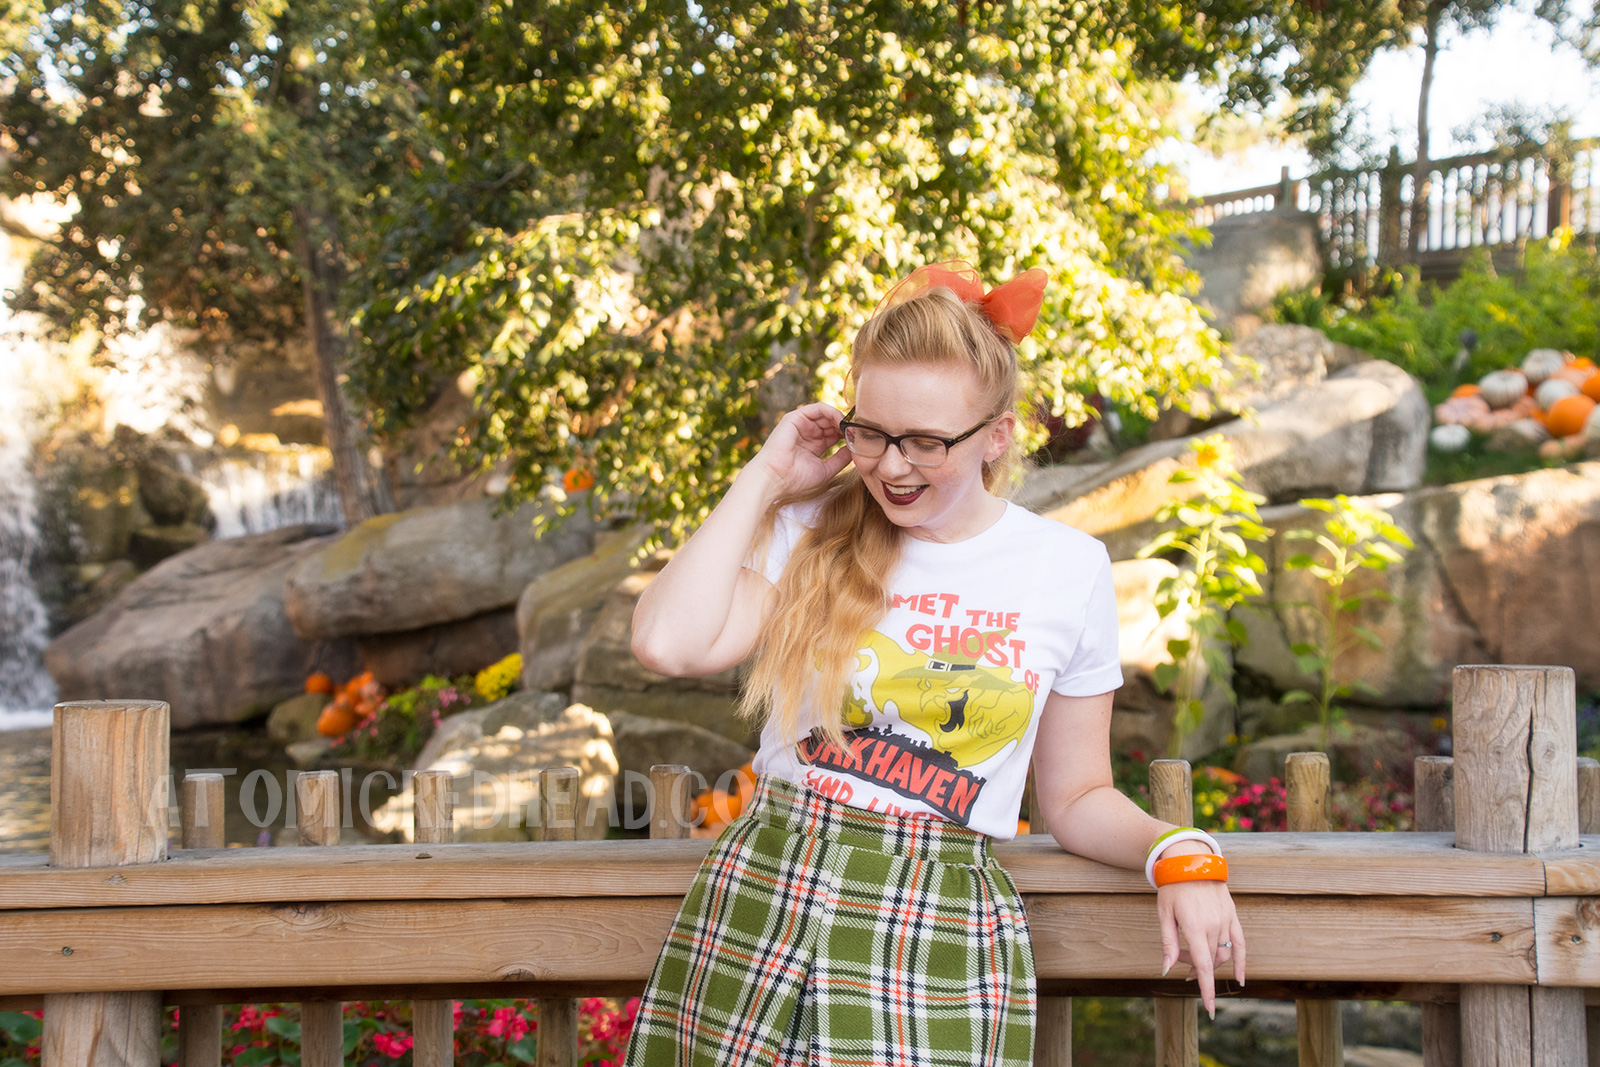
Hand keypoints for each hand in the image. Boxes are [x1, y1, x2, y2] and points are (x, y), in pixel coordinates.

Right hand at [746, 403, 853, 496]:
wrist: (774, 479)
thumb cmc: (796, 480)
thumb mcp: (825, 470)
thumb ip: (840, 460)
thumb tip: (855, 450)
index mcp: (813, 445)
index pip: (834, 434)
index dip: (848, 436)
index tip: (861, 441)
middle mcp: (808, 433)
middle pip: (833, 423)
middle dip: (846, 427)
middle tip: (859, 433)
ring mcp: (802, 424)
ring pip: (828, 414)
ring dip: (842, 420)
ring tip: (851, 429)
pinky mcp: (796, 417)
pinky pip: (819, 408)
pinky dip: (833, 413)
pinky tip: (841, 423)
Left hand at [1157, 873, 1244, 1016]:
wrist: (1190, 862)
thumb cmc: (1172, 888)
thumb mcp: (1164, 914)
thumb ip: (1168, 943)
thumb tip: (1167, 970)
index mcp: (1195, 927)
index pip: (1203, 966)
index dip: (1206, 989)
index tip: (1209, 1009)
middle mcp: (1214, 926)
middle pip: (1208, 960)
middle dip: (1194, 967)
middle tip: (1178, 958)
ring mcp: (1226, 921)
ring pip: (1222, 954)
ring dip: (1208, 962)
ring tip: (1191, 957)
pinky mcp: (1233, 916)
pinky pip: (1240, 944)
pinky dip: (1241, 961)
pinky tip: (1239, 977)